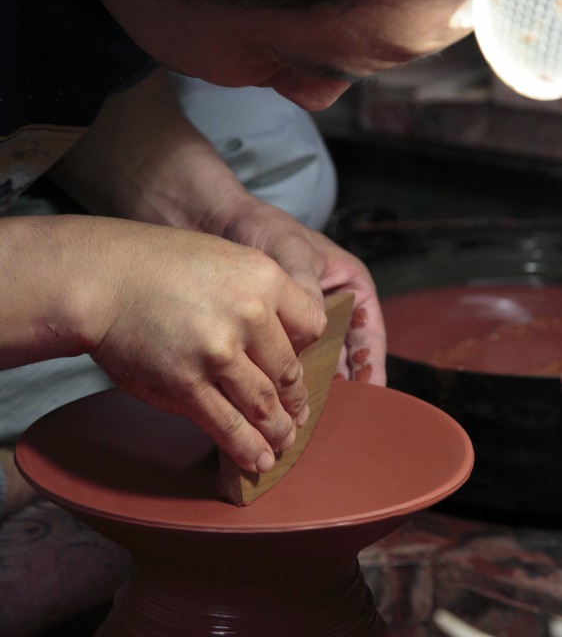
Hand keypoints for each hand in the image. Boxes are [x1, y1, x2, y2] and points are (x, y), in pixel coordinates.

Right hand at [0, 215, 324, 472]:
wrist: (101, 278)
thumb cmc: (157, 265)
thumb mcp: (222, 259)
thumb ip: (255, 294)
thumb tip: (275, 341)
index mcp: (263, 277)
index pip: (312, 325)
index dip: (306, 348)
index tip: (296, 363)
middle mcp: (249, 315)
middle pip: (289, 372)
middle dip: (295, 400)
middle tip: (296, 415)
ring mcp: (219, 353)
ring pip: (264, 405)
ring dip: (278, 430)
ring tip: (283, 442)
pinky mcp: (188, 385)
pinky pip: (227, 425)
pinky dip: (247, 447)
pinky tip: (259, 460)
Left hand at [50, 69, 385, 383]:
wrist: (211, 222)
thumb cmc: (256, 223)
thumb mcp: (288, 247)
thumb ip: (304, 283)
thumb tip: (316, 325)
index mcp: (348, 285)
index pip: (368, 330)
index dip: (371, 363)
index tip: (368, 391)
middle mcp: (327, 309)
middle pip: (343, 356)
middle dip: (337, 386)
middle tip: (327, 411)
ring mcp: (297, 325)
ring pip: (313, 365)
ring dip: (307, 389)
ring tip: (300, 414)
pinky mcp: (269, 337)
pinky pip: (281, 365)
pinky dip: (278, 382)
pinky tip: (272, 402)